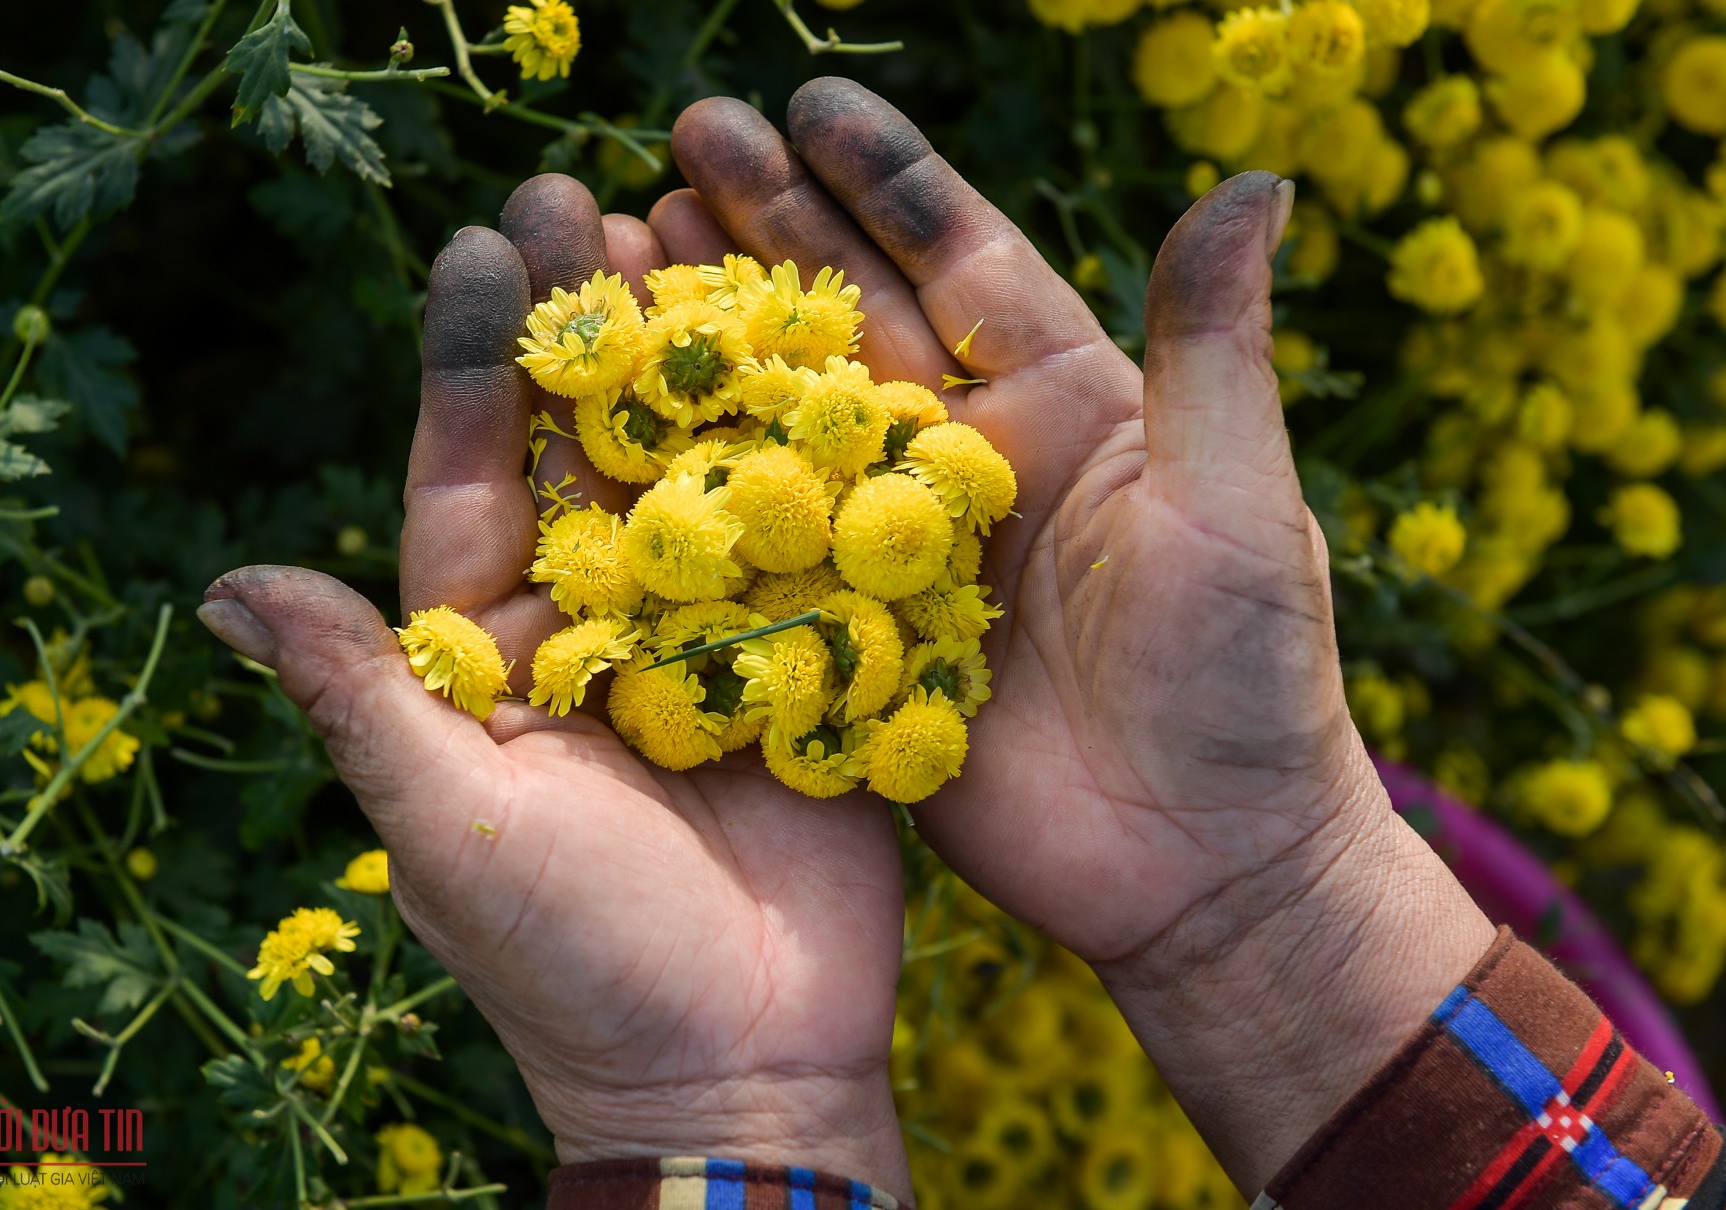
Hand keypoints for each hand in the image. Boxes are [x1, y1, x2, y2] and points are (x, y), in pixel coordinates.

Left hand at [196, 178, 909, 1194]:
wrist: (743, 1065)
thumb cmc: (576, 966)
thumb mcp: (448, 825)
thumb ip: (361, 696)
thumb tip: (227, 583)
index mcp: (493, 658)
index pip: (475, 482)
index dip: (477, 366)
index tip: (483, 248)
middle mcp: (596, 630)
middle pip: (587, 454)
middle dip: (583, 329)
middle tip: (585, 197)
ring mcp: (709, 642)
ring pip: (695, 476)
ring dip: (695, 362)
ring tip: (695, 236)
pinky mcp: (811, 666)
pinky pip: (807, 543)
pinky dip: (812, 451)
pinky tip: (822, 346)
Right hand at [662, 79, 1491, 1188]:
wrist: (1206, 866)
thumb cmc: (1246, 679)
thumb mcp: (1233, 500)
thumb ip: (1212, 345)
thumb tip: (1255, 182)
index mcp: (1063, 400)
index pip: (962, 256)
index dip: (885, 179)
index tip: (804, 106)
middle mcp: (972, 457)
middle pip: (854, 316)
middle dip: (771, 228)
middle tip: (676, 148)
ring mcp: (904, 547)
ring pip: (792, 419)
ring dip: (716, 339)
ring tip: (625, 256)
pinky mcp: (859, 637)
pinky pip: (768, 550)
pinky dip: (698, 491)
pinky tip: (620, 433)